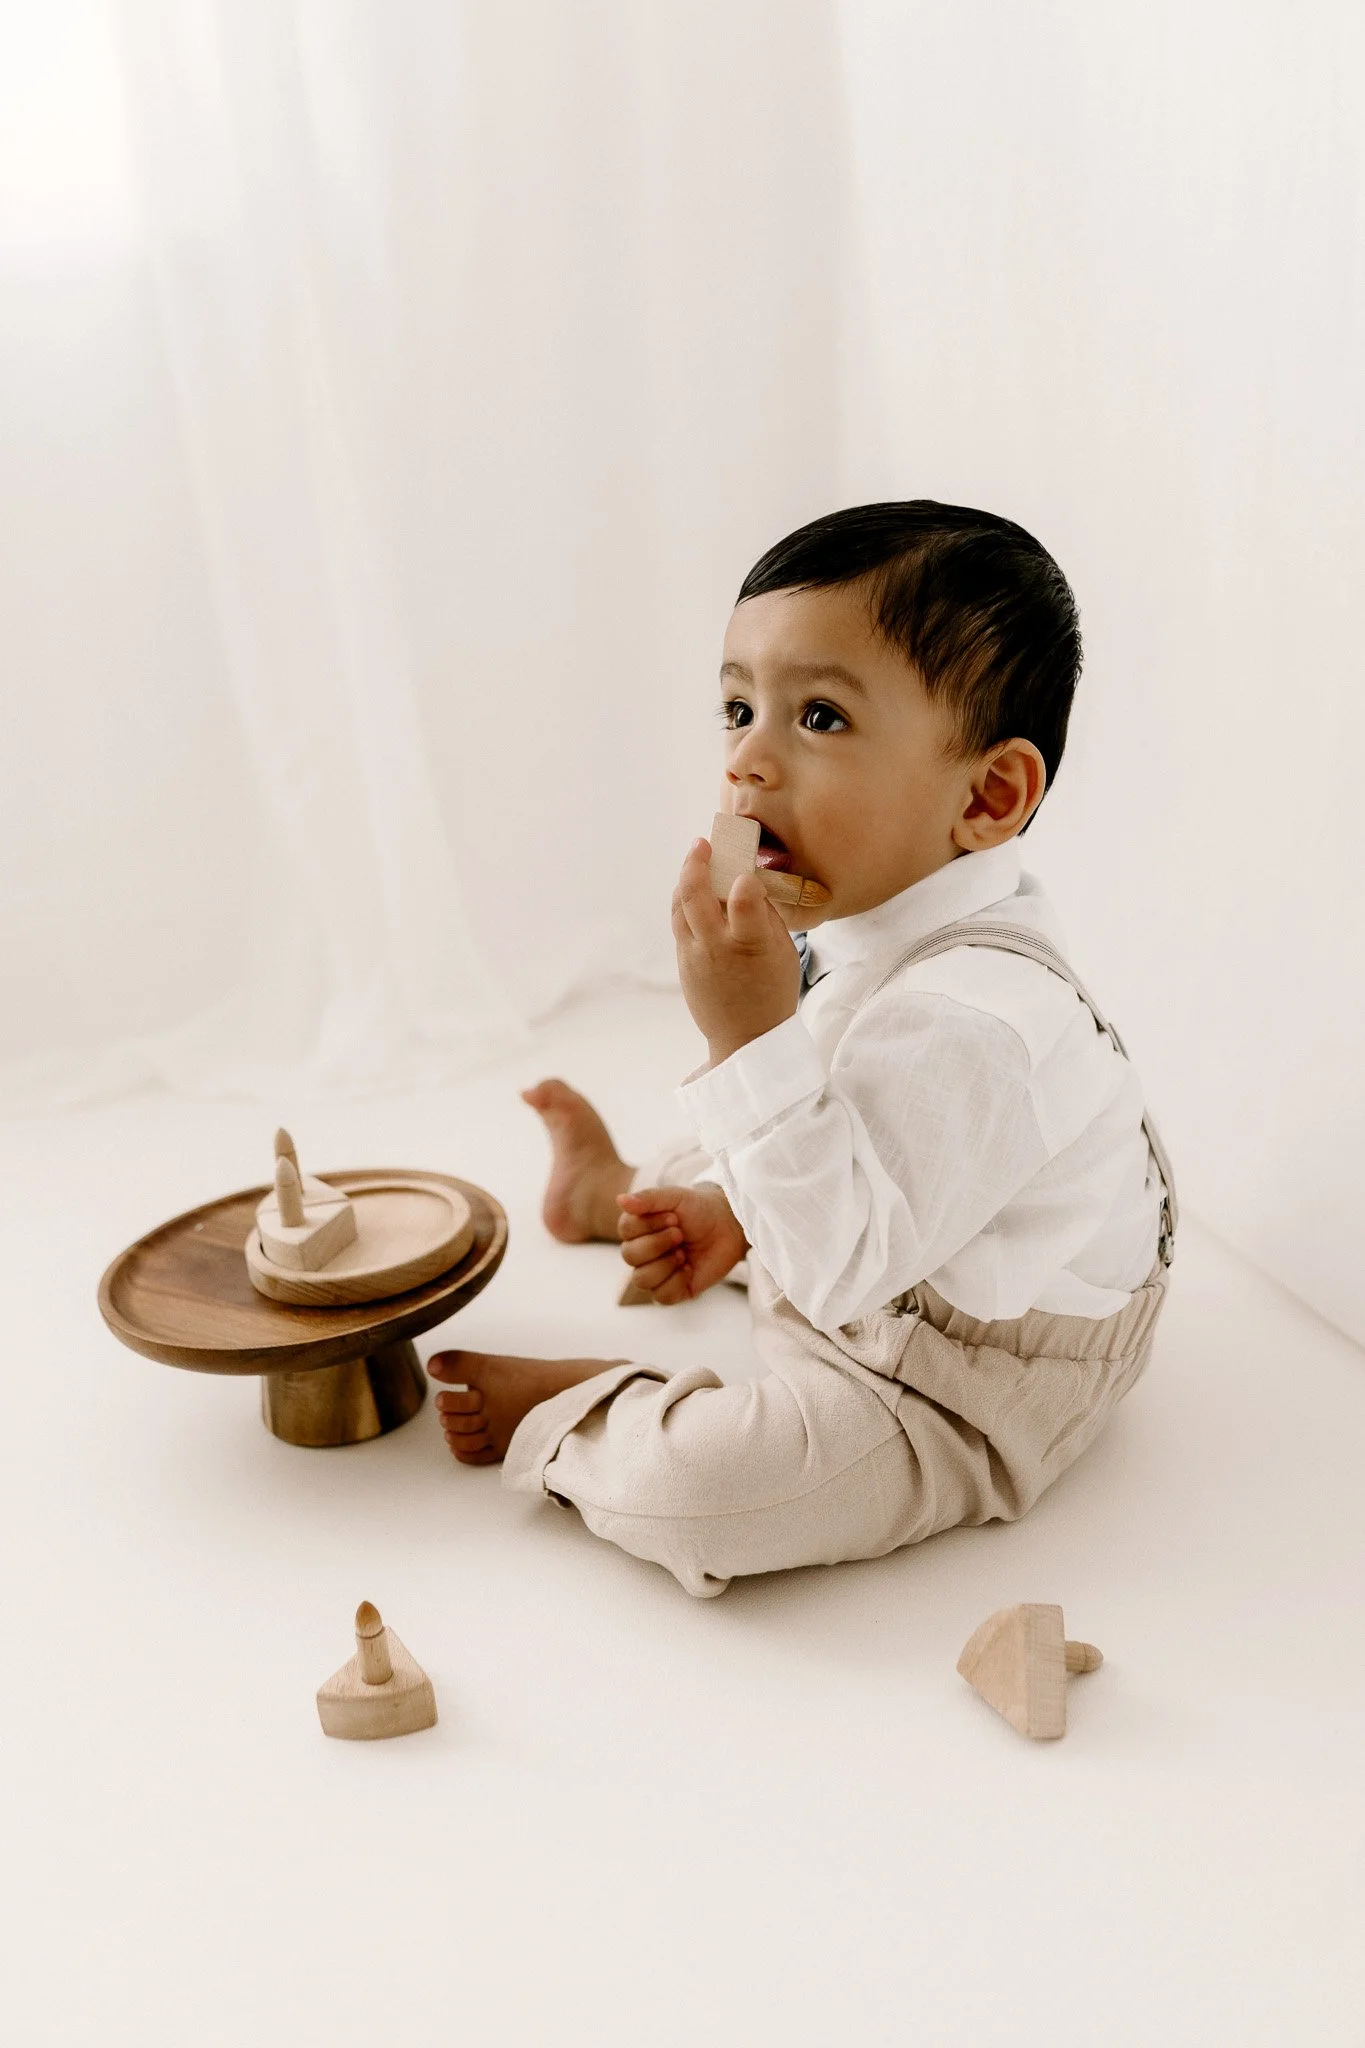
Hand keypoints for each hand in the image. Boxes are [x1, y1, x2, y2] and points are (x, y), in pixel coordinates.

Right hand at [616, 1183, 747, 1303]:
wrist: (729, 1226)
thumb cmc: (700, 1210)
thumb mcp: (675, 1197)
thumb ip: (648, 1198)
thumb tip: (620, 1199)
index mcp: (638, 1228)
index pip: (625, 1231)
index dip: (649, 1225)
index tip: (673, 1217)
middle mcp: (642, 1252)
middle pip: (630, 1256)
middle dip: (658, 1244)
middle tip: (680, 1234)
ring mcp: (656, 1273)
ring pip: (642, 1280)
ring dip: (666, 1264)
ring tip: (683, 1253)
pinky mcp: (673, 1290)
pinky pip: (661, 1296)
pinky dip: (677, 1281)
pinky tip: (689, 1269)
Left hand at [672, 837, 801, 1065]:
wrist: (745, 1039)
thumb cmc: (772, 991)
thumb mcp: (784, 952)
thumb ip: (766, 915)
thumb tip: (748, 879)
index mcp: (752, 947)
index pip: (743, 906)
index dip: (743, 884)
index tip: (746, 872)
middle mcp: (718, 949)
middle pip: (696, 898)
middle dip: (696, 864)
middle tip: (701, 844)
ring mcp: (695, 956)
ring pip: (679, 907)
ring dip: (685, 878)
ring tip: (694, 860)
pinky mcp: (683, 962)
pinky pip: (678, 922)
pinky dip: (683, 900)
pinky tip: (692, 889)